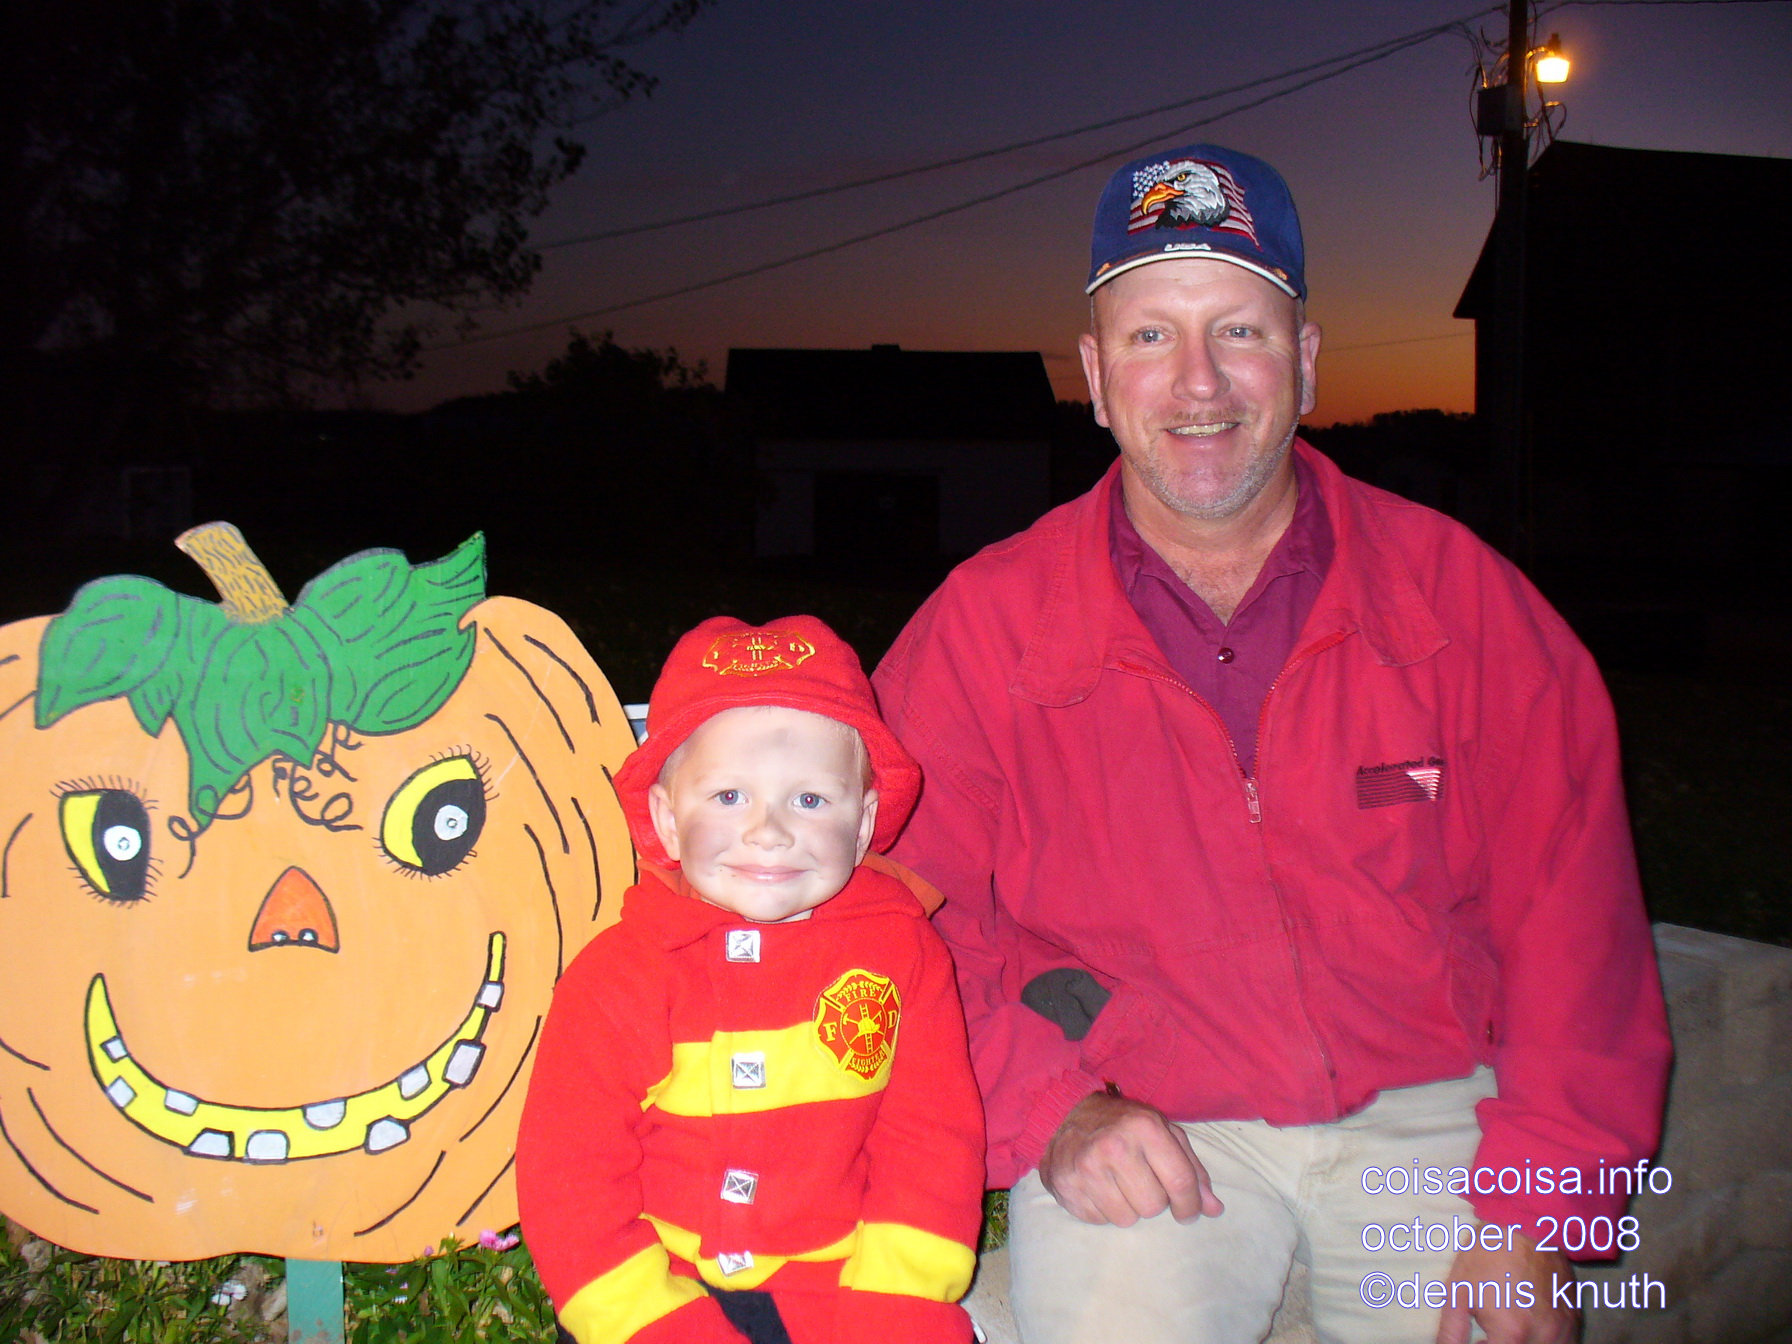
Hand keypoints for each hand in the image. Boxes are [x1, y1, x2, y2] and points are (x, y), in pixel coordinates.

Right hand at [1037, 1090, 1223, 1226]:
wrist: (1066, 1114)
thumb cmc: (1123, 1126)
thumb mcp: (1163, 1133)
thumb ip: (1192, 1170)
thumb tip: (1214, 1210)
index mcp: (1145, 1127)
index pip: (1180, 1182)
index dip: (1190, 1205)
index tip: (1187, 1212)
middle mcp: (1114, 1146)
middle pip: (1153, 1206)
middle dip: (1154, 1201)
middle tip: (1142, 1183)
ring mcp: (1087, 1167)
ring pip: (1127, 1219)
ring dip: (1128, 1208)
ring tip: (1119, 1184)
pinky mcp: (1067, 1187)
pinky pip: (1100, 1221)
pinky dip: (1104, 1210)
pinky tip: (1099, 1188)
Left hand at [1436, 1233, 1577, 1343]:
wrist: (1525, 1222)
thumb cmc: (1487, 1255)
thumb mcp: (1458, 1292)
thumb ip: (1452, 1332)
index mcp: (1512, 1333)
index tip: (1480, 1338)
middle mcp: (1544, 1337)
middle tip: (1493, 1334)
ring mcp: (1564, 1329)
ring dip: (1526, 1343)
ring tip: (1512, 1327)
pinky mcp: (1576, 1319)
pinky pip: (1564, 1343)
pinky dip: (1545, 1340)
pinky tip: (1529, 1323)